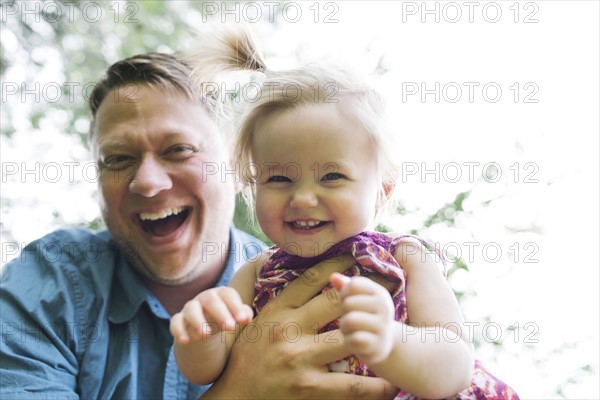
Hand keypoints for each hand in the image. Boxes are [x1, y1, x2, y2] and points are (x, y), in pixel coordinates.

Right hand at [169, 287, 252, 344]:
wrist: (206, 330)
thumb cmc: (225, 319)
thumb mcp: (234, 316)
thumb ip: (243, 314)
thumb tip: (248, 318)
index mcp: (221, 294)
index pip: (228, 294)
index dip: (236, 306)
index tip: (243, 320)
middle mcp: (205, 298)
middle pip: (211, 300)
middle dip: (221, 313)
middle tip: (230, 327)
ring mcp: (190, 308)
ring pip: (191, 309)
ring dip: (198, 321)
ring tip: (206, 335)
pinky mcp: (179, 320)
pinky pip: (175, 322)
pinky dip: (178, 330)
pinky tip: (185, 341)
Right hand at [201, 255, 397, 398]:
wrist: (233, 397)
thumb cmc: (248, 357)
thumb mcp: (259, 322)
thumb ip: (284, 303)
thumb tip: (312, 280)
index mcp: (277, 311)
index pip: (312, 279)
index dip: (337, 264)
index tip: (356, 257)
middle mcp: (290, 331)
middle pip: (337, 304)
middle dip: (365, 297)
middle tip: (388, 293)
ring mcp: (301, 360)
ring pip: (351, 342)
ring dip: (377, 339)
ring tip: (399, 337)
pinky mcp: (311, 389)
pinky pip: (353, 386)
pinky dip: (376, 386)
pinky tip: (391, 383)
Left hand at [330, 273, 394, 364]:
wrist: (383, 343)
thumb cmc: (365, 315)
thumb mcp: (358, 298)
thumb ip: (345, 285)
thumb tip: (333, 276)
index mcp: (380, 293)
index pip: (353, 284)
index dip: (345, 293)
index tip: (351, 301)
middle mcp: (385, 308)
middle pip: (348, 303)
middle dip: (344, 312)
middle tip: (352, 318)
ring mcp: (382, 327)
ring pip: (349, 321)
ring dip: (345, 327)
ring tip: (352, 329)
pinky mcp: (377, 345)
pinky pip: (353, 339)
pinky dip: (349, 341)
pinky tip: (356, 341)